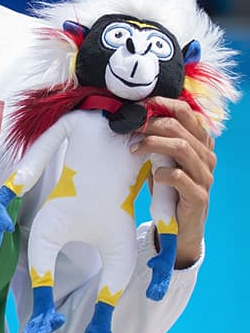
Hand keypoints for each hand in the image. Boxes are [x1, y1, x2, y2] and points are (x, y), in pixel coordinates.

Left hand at [132, 97, 216, 267]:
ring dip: (153, 143)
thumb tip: (127, 119)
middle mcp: (206, 157)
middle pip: (181, 127)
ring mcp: (205, 177)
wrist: (179, 227)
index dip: (160, 105)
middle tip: (129, 129)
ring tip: (133, 148)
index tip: (136, 108)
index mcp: (200, 143)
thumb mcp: (161, 160)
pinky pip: (180, 177)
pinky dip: (162, 172)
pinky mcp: (198, 197)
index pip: (186, 112)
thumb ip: (154, 140)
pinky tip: (152, 175)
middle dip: (151, 124)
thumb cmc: (167, 188)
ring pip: (182, 148)